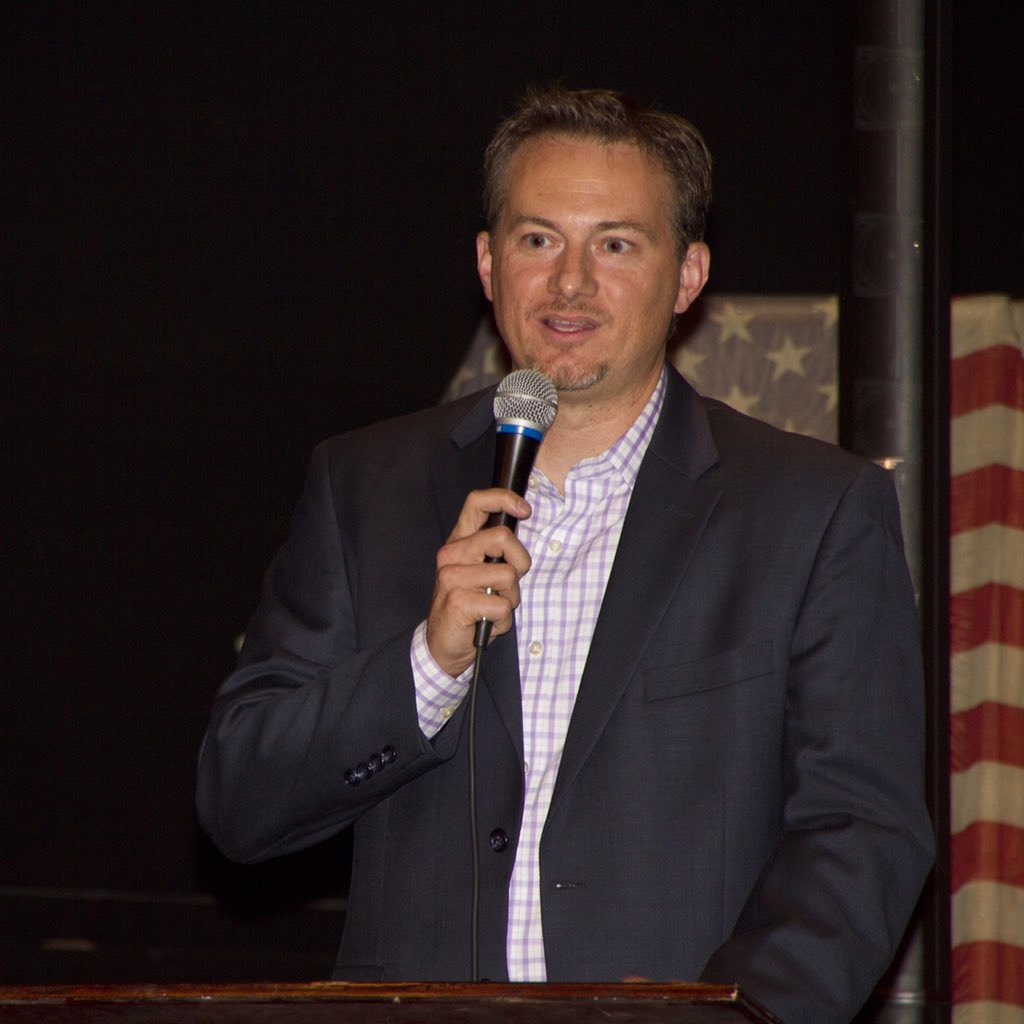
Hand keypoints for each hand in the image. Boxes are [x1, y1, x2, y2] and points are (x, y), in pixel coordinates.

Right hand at [425, 488, 532, 676]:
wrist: (442, 644)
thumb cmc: (470, 607)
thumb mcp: (481, 572)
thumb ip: (495, 551)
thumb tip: (522, 530)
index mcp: (459, 541)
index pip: (477, 502)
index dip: (504, 498)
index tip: (524, 510)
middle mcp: (451, 554)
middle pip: (502, 537)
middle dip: (520, 562)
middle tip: (508, 584)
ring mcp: (452, 577)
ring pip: (508, 575)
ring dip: (511, 597)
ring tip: (493, 606)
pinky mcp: (458, 602)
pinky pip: (502, 605)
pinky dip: (503, 620)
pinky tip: (487, 623)